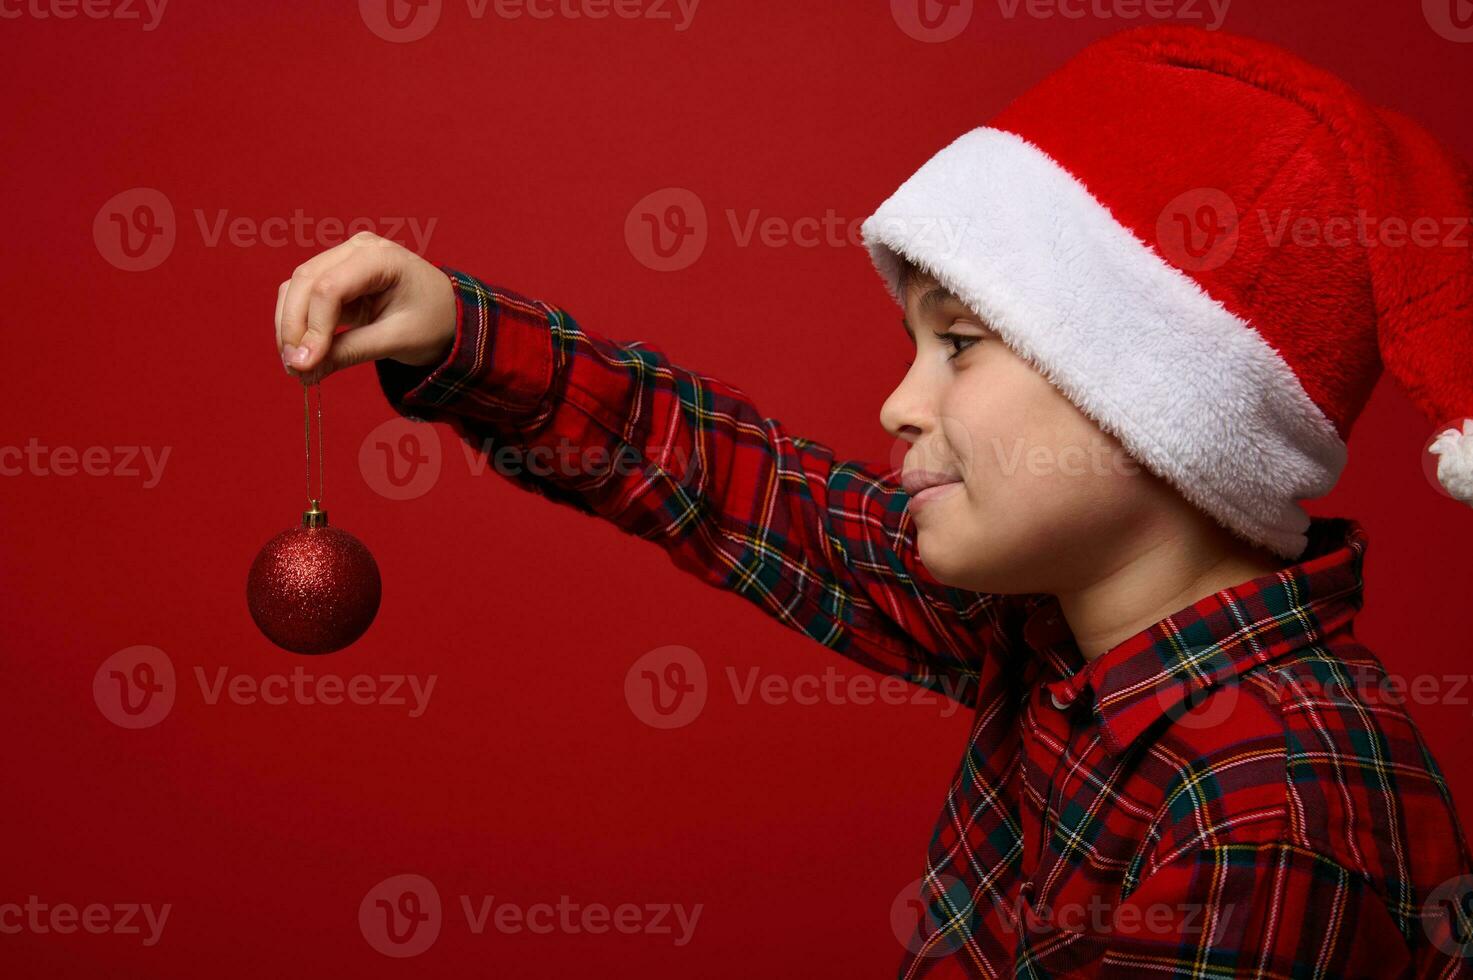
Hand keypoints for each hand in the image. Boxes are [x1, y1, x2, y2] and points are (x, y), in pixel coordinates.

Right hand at [274, 231, 456, 382]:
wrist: (449, 314)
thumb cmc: (433, 321)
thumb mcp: (397, 340)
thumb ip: (350, 351)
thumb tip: (304, 368)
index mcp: (381, 258)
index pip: (330, 288)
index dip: (312, 327)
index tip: (305, 364)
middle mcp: (356, 250)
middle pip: (305, 282)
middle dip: (293, 328)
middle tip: (294, 369)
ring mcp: (343, 260)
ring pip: (297, 288)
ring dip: (290, 327)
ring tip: (298, 367)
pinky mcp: (335, 278)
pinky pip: (304, 297)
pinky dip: (299, 325)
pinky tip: (305, 354)